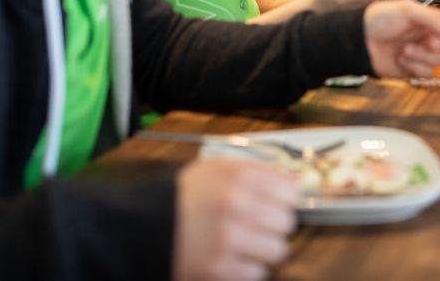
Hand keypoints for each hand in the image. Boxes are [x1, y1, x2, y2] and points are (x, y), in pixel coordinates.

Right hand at [174, 158, 298, 280]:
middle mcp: (236, 205)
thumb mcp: (217, 168)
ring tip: (247, 244)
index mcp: (238, 177)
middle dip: (276, 225)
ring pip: (279, 250)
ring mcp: (229, 239)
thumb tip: (295, 181)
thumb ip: (257, 170)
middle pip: (287, 222)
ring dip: (266, 249)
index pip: (290, 191)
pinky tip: (234, 258)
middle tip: (258, 225)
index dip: (286, 199)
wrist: (144, 227)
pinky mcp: (219, 270)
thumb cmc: (185, 197)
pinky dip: (249, 269)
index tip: (278, 203)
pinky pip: (258, 273)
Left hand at [362, 0, 439, 77]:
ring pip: (439, 61)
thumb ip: (432, 19)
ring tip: (404, 49)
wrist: (357, 39)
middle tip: (425, 39)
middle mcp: (427, 36)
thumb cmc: (379, 18)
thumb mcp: (407, 10)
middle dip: (439, 43)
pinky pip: (426, 73)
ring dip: (423, 56)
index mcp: (429, 19)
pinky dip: (415, 66)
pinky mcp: (411, 70)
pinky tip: (401, 58)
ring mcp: (420, 54)